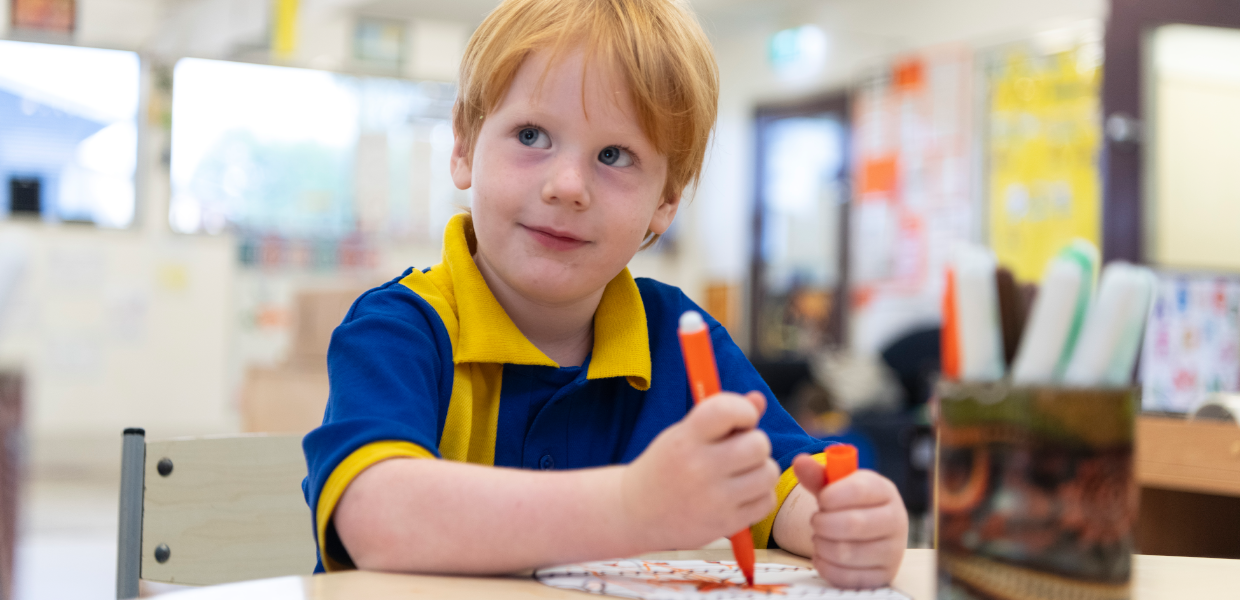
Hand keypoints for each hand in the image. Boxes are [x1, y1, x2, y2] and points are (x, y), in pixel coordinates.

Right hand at [621, 391, 780, 549]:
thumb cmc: (666, 466)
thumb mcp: (684, 434)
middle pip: (759, 444)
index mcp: (686, 439)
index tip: (740, 421)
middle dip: (755, 444)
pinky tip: (740, 494)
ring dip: (761, 470)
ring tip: (741, 473)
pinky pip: (766, 501)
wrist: (636, 512)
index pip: (728, 410)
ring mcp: (713, 499)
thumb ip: (722, 415)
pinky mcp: (724, 524)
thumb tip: (759, 400)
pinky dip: (759, 496)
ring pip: (768, 473)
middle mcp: (699, 468)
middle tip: (740, 451)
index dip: (744, 411)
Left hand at [792, 454, 907, 588]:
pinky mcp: (882, 576)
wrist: (868, 533)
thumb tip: (800, 461)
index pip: (862, 490)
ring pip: (847, 552)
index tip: (821, 499)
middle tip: (816, 520)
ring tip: (819, 537)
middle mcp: (896, 521)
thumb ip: (817, 475)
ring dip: (821, 544)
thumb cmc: (849, 505)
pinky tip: (822, 555)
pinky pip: (847, 577)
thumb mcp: (835, 487)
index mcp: (885, 491)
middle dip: (824, 522)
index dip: (833, 495)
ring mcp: (892, 551)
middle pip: (854, 524)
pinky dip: (826, 566)